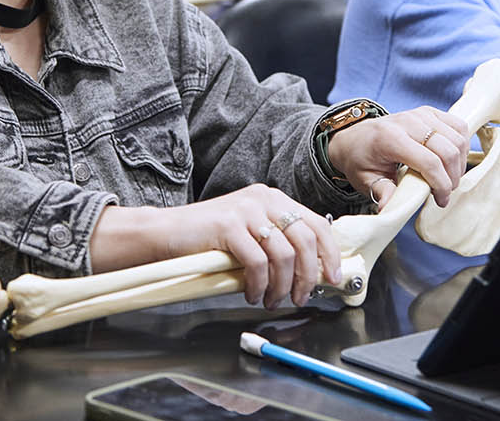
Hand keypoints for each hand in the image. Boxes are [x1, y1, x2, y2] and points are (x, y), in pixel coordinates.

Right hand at [90, 186, 341, 307]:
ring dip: (282, 286)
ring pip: (283, 255)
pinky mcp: (228, 225)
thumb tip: (310, 273)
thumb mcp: (250, 234)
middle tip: (300, 297)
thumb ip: (278, 245)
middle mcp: (264, 199)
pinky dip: (259, 285)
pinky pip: (257, 263)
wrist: (167, 233)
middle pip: (305, 240)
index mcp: (274, 199)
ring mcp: (246, 210)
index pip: (317, 223)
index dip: (330, 253)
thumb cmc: (209, 240)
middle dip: (307, 276)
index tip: (332, 278)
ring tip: (272, 300)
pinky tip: (253, 295)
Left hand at [326, 106, 468, 208]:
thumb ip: (381, 192)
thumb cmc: (360, 160)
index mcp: (390, 139)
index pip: (429, 162)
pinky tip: (451, 160)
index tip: (441, 201)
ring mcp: (420, 114)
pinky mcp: (429, 112)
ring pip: (457, 137)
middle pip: (448, 150)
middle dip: (452, 177)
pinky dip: (461, 144)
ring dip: (459, 162)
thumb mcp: (365, 180)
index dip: (441, 185)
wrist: (354, 138)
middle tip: (444, 192)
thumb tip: (388, 208)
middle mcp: (407, 122)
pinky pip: (458, 126)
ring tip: (447, 178)